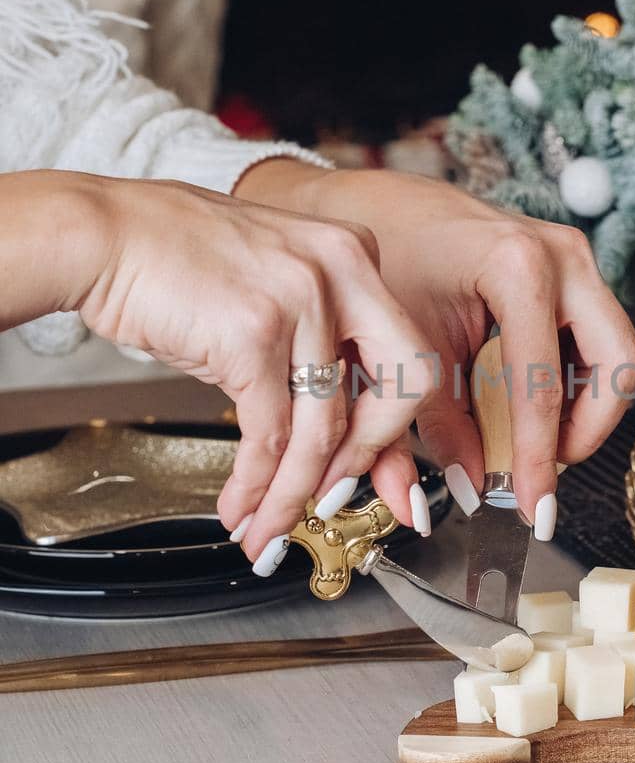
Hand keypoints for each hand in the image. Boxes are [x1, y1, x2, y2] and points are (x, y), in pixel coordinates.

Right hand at [64, 175, 433, 564]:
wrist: (102, 233)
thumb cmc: (173, 257)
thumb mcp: (271, 283)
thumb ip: (314, 341)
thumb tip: (336, 426)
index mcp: (354, 253)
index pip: (403, 355)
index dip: (391, 429)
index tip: (375, 476)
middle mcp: (341, 270)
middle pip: (402, 389)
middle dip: (372, 458)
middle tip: (334, 499)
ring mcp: (301, 301)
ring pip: (323, 430)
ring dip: (293, 496)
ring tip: (269, 529)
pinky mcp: (253, 336)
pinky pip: (268, 436)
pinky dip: (255, 485)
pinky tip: (240, 507)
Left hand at [234, 164, 634, 531]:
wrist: (374, 208)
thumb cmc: (384, 266)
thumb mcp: (407, 351)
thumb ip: (439, 429)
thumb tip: (474, 489)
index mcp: (517, 265)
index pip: (543, 385)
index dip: (541, 458)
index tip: (536, 507)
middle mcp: (562, 255)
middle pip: (618, 366)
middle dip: (587, 429)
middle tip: (545, 468)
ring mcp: (576, 257)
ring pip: (619, 353)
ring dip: (587, 407)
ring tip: (536, 440)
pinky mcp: (575, 268)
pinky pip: (602, 337)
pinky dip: (578, 379)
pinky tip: (532, 403)